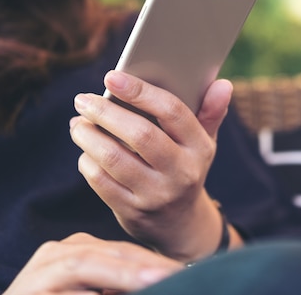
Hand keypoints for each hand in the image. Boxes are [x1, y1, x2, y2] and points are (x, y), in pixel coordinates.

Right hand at [3, 233, 181, 294]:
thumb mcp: (95, 293)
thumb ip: (120, 287)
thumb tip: (162, 283)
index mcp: (79, 252)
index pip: (124, 252)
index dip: (156, 263)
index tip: (187, 273)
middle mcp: (59, 254)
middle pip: (110, 254)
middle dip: (145, 265)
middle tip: (177, 275)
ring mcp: (40, 270)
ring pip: (85, 264)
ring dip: (122, 273)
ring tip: (153, 280)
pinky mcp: (27, 291)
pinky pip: (62, 285)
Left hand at [70, 71, 233, 261]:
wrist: (179, 224)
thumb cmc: (185, 168)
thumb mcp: (203, 143)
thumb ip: (210, 112)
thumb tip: (222, 84)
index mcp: (200, 148)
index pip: (172, 112)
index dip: (140, 91)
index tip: (111, 76)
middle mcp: (181, 172)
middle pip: (140, 134)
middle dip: (105, 112)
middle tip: (83, 99)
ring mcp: (156, 195)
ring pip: (113, 158)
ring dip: (88, 136)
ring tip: (78, 123)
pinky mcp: (132, 211)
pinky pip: (100, 181)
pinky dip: (87, 161)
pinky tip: (85, 151)